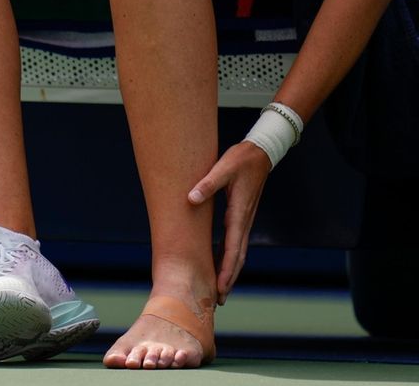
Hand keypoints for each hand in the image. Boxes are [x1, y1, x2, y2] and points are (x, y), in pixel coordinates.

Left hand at [188, 141, 271, 304]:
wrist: (260, 152)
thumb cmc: (241, 159)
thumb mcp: (223, 167)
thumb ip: (208, 183)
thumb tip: (191, 198)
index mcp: (238, 213)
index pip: (233, 248)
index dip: (226, 269)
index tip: (220, 287)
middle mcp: (243, 220)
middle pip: (237, 257)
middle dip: (229, 278)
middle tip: (220, 299)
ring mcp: (243, 220)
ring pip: (238, 252)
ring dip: (229, 271)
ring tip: (220, 290)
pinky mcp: (241, 216)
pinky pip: (235, 242)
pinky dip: (229, 257)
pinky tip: (220, 264)